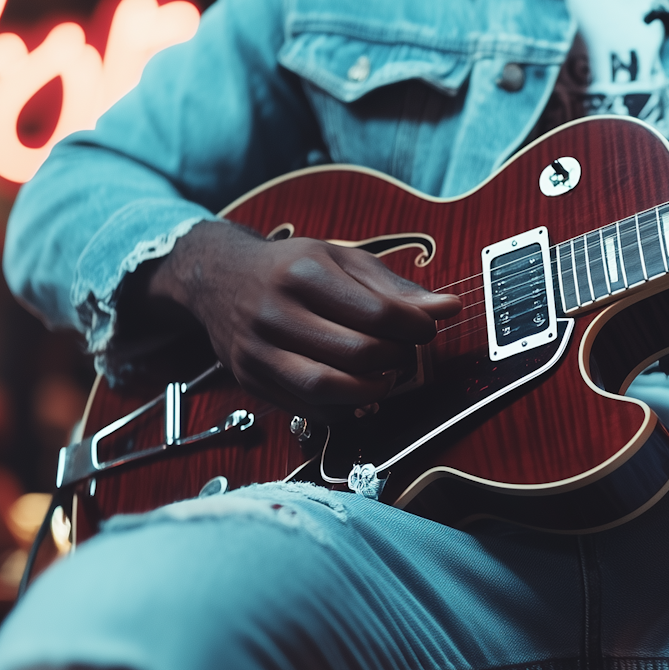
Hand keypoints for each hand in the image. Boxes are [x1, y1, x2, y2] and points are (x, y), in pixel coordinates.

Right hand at [142, 221, 460, 413]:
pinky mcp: (252, 380)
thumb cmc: (293, 268)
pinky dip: (343, 407)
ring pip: (329, 388)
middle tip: (405, 353)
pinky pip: (309, 408)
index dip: (415, 327)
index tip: (425, 329)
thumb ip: (396, 288)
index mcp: (303, 273)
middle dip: (396, 359)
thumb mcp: (343, 261)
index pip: (377, 312)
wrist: (219, 279)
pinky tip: (355, 391)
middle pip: (357, 353)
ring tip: (384, 377)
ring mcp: (259, 350)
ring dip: (372, 391)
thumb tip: (449, 308)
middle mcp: (276, 312)